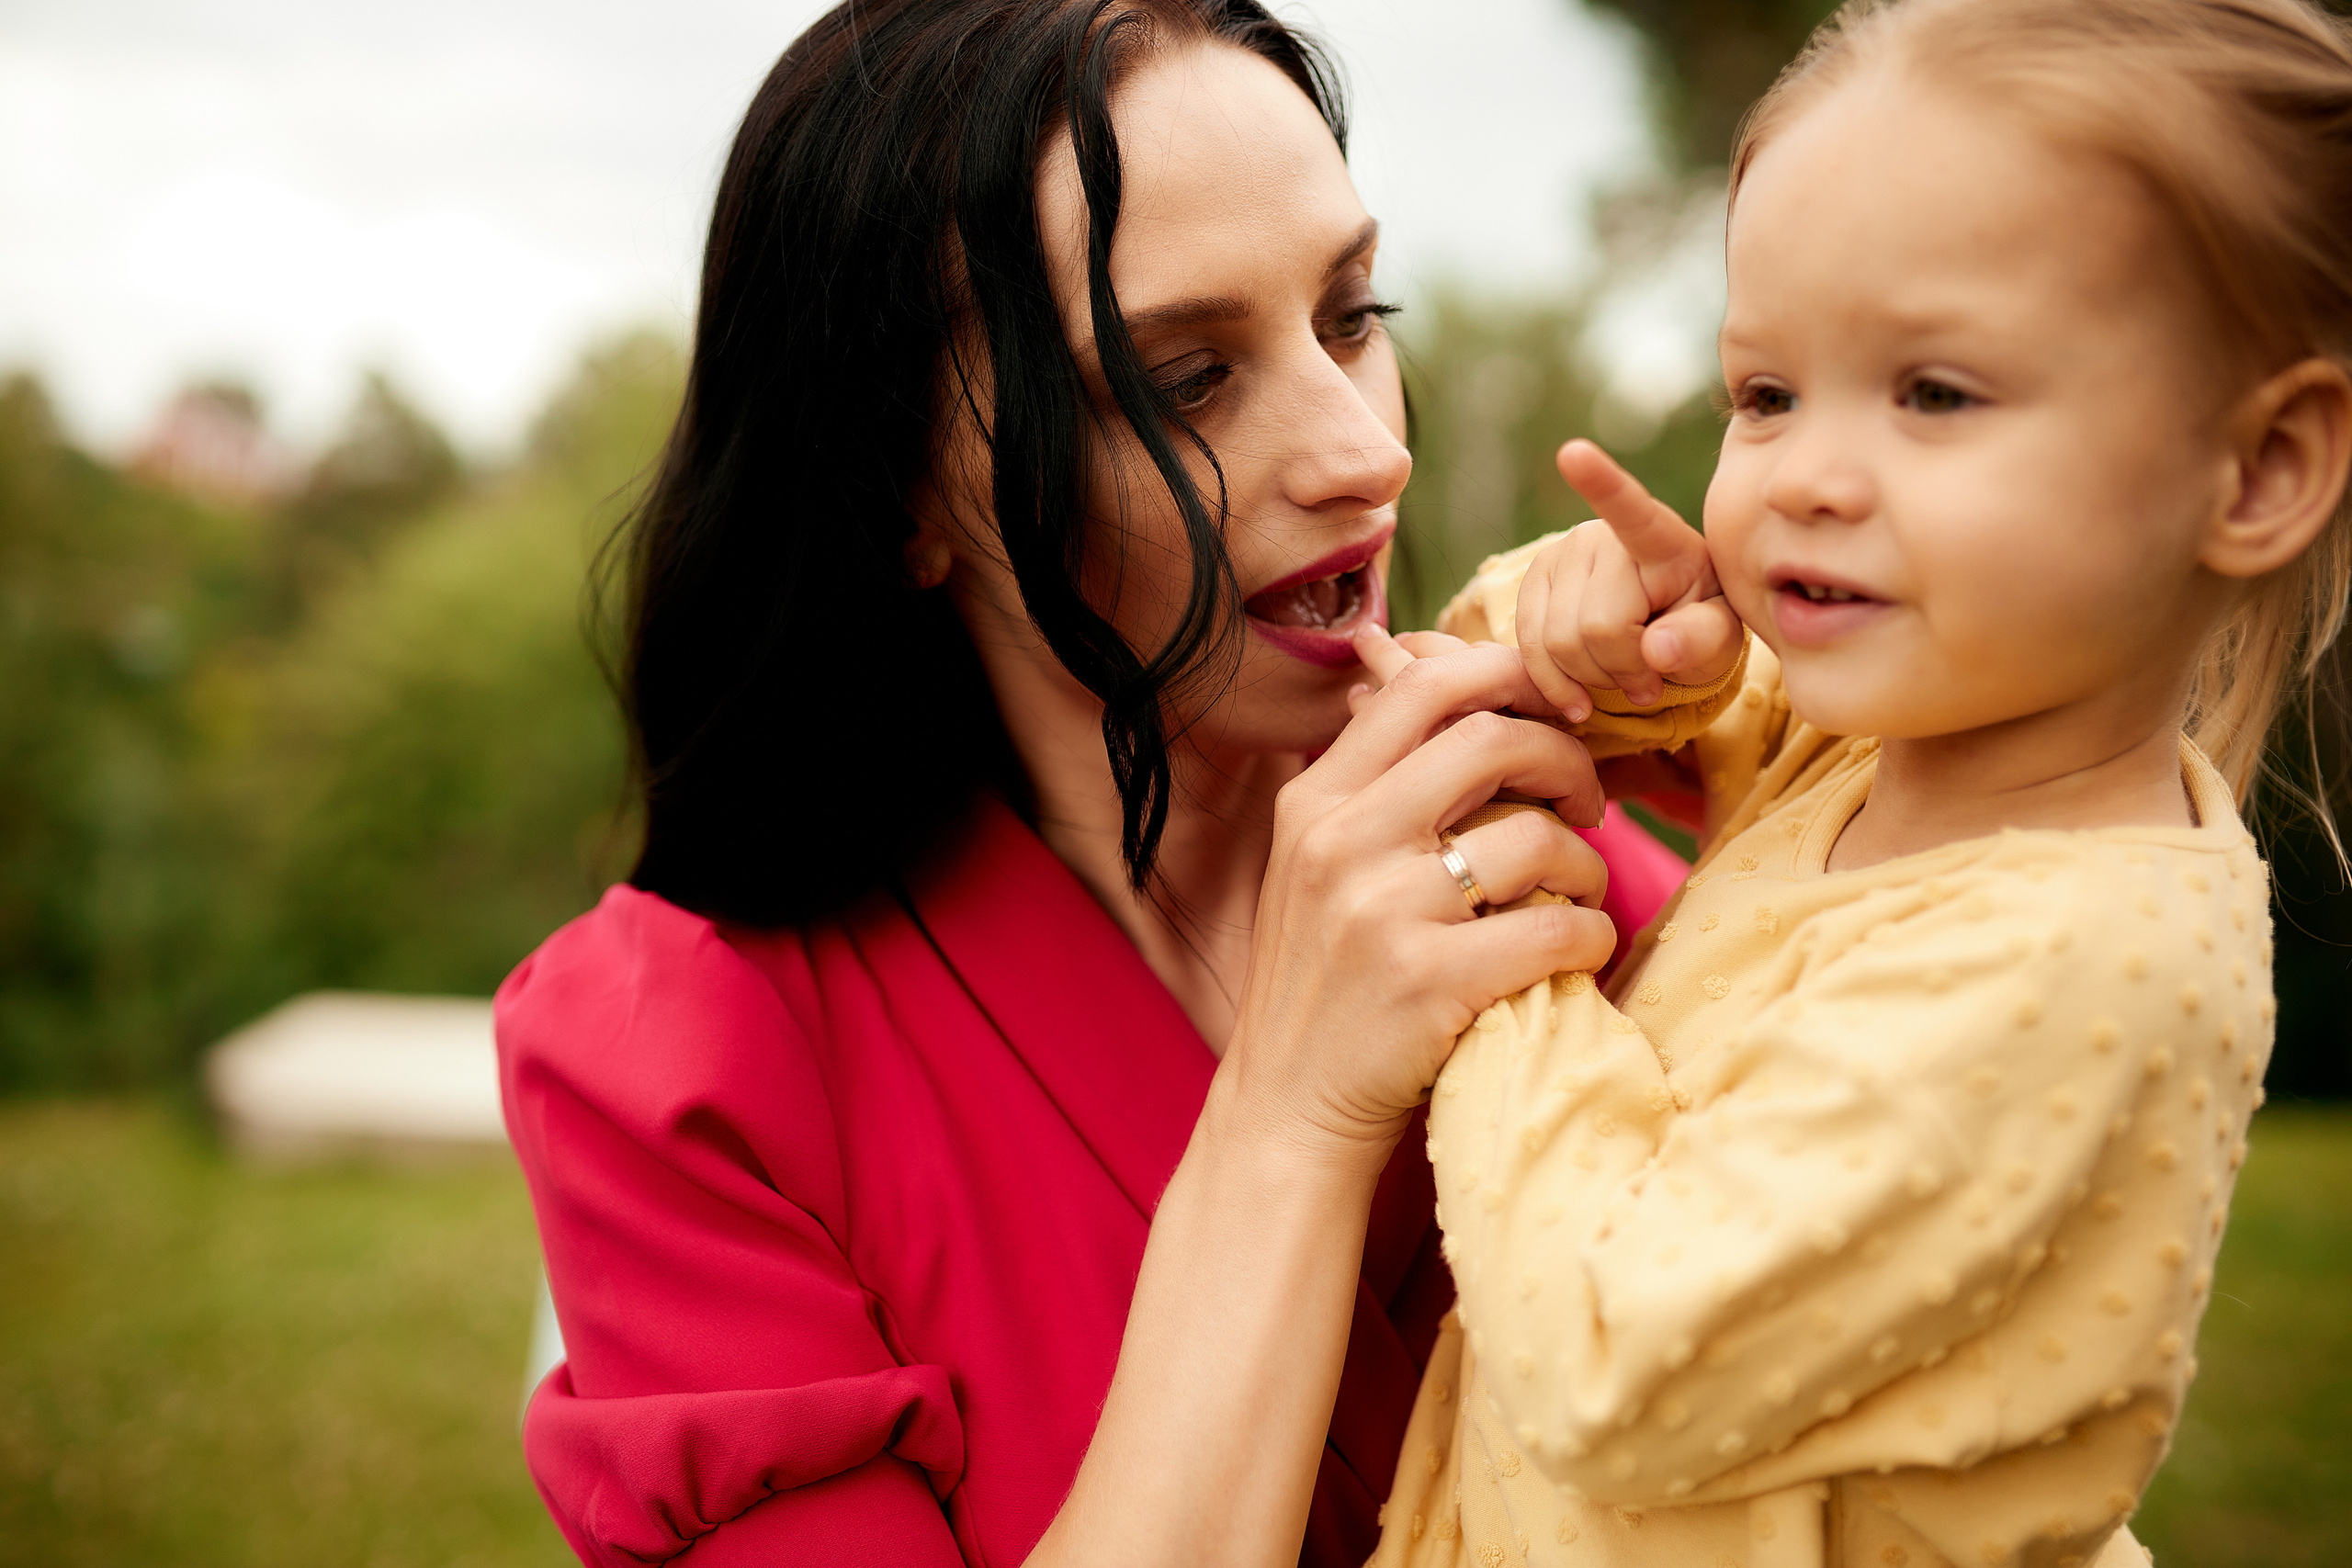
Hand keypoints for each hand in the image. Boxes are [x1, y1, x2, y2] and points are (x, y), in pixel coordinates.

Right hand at [1222, 636, 1617, 1161]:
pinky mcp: (1428, 983)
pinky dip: (1591, 937)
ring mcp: (1382, 911)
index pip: (1423, 689)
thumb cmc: (1322, 982)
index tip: (1552, 712)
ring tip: (1577, 894)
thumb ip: (1370, 783)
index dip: (1508, 678)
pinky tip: (1578, 951)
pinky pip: (1555, 931)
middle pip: (1491, 740)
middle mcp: (1341, 842)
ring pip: (1537, 839)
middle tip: (1585, 802)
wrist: (1286, 1109)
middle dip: (1566, 760)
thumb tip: (1421, 674)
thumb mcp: (1315, 864)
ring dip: (1587, 866)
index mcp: (1315, 801)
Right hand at [1518, 439, 1742, 709]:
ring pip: (1559, 644)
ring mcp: (1557, 557)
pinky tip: (1580, 697)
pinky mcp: (1529, 585)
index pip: (1630, 510)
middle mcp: (1598, 536)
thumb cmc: (1698, 627)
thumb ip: (1702, 641)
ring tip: (1624, 679)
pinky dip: (1554, 685)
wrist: (1659, 633)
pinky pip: (1529, 650)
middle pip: (1597, 626)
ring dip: (1594, 680)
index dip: (1600, 482)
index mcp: (1660, 538)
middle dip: (1624, 670)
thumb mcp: (1720, 639)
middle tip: (1650, 681)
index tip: (1573, 452)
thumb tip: (1657, 650)